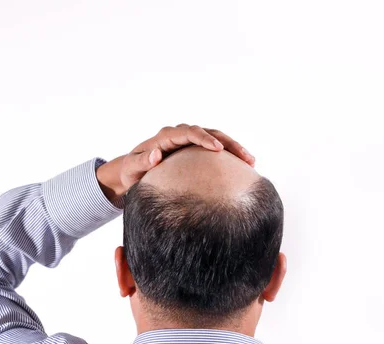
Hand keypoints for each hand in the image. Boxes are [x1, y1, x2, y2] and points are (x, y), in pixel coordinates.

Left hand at [96, 124, 254, 201]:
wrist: (133, 172)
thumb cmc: (131, 171)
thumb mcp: (132, 168)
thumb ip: (142, 162)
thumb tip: (156, 154)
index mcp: (166, 137)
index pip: (189, 132)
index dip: (205, 139)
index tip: (218, 149)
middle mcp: (181, 135)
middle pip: (209, 132)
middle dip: (228, 143)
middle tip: (245, 157)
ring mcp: (190, 142)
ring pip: (217, 139)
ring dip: (234, 148)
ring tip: (251, 162)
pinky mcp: (196, 151)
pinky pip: (217, 149)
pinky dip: (230, 156)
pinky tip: (245, 168)